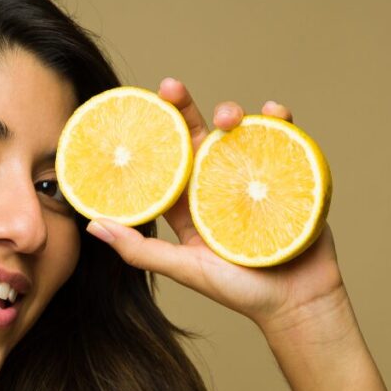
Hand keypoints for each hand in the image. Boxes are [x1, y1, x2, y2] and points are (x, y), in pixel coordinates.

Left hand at [85, 77, 344, 331]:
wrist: (298, 303)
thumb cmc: (241, 292)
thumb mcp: (185, 269)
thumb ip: (140, 249)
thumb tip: (92, 225)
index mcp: (190, 205)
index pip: (165, 162)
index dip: (150, 134)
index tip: (135, 109)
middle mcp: (218, 187)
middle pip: (198, 137)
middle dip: (184, 108)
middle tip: (171, 87)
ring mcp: (254, 179)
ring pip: (238, 133)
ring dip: (231, 113)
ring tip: (228, 117)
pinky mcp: (290, 175)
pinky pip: (283, 139)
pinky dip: (279, 120)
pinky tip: (272, 112)